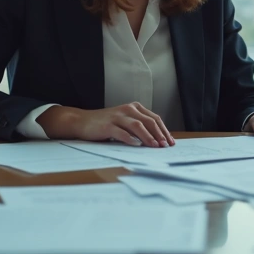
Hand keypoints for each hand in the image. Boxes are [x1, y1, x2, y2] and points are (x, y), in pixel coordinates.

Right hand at [36, 102, 174, 147]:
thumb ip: (139, 127)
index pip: (154, 118)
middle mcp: (127, 109)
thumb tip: (157, 140)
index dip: (164, 130)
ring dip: (149, 137)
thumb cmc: (105, 124)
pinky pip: (121, 132)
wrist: (82, 121)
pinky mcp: (107, 125)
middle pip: (149, 121)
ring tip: (155, 146)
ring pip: (138, 125)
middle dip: (160, 134)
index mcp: (134, 107)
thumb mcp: (124, 121)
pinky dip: (130, 139)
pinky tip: (137, 145)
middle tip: (166, 146)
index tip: (170, 141)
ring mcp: (117, 117)